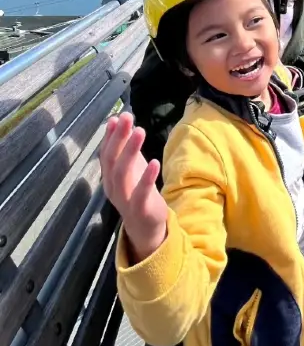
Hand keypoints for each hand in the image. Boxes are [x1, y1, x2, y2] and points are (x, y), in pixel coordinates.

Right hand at [100, 112, 167, 262]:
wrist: (145, 227)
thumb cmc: (137, 192)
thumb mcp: (131, 169)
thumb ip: (125, 148)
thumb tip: (120, 120)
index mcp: (109, 177)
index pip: (106, 153)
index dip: (110, 136)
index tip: (116, 118)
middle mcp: (112, 187)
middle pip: (111, 160)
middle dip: (118, 137)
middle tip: (128, 118)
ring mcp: (124, 199)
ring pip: (122, 174)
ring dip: (130, 151)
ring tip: (140, 131)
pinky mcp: (140, 209)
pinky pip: (140, 193)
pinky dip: (146, 178)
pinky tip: (154, 162)